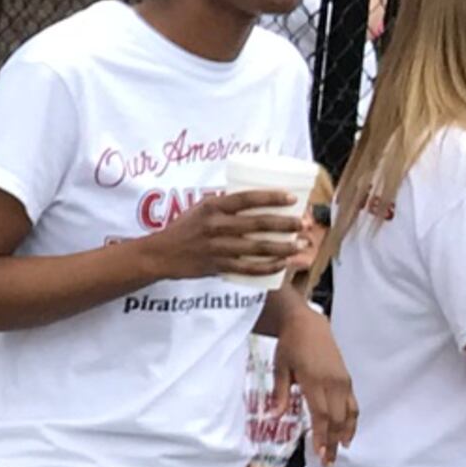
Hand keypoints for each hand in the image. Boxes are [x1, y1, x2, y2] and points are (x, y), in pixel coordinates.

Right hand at [148, 188, 314, 281]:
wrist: (161, 254)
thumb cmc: (183, 228)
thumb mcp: (200, 208)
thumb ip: (225, 204)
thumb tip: (254, 200)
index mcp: (213, 207)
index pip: (247, 198)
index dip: (271, 197)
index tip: (292, 199)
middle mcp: (216, 226)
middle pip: (258, 224)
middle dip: (286, 224)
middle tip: (304, 224)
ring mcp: (218, 247)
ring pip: (258, 248)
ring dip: (283, 247)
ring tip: (301, 245)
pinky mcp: (218, 266)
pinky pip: (248, 268)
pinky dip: (268, 267)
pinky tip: (282, 264)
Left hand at [276, 312, 358, 466]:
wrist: (308, 324)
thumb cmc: (290, 346)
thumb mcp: (279, 368)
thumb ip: (279, 394)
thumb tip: (274, 417)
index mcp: (315, 380)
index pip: (321, 415)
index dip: (322, 436)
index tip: (320, 454)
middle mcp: (333, 382)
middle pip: (337, 419)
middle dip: (333, 442)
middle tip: (329, 463)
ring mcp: (343, 380)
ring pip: (349, 413)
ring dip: (345, 433)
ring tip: (341, 451)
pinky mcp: (346, 379)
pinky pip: (352, 404)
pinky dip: (351, 420)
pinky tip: (347, 432)